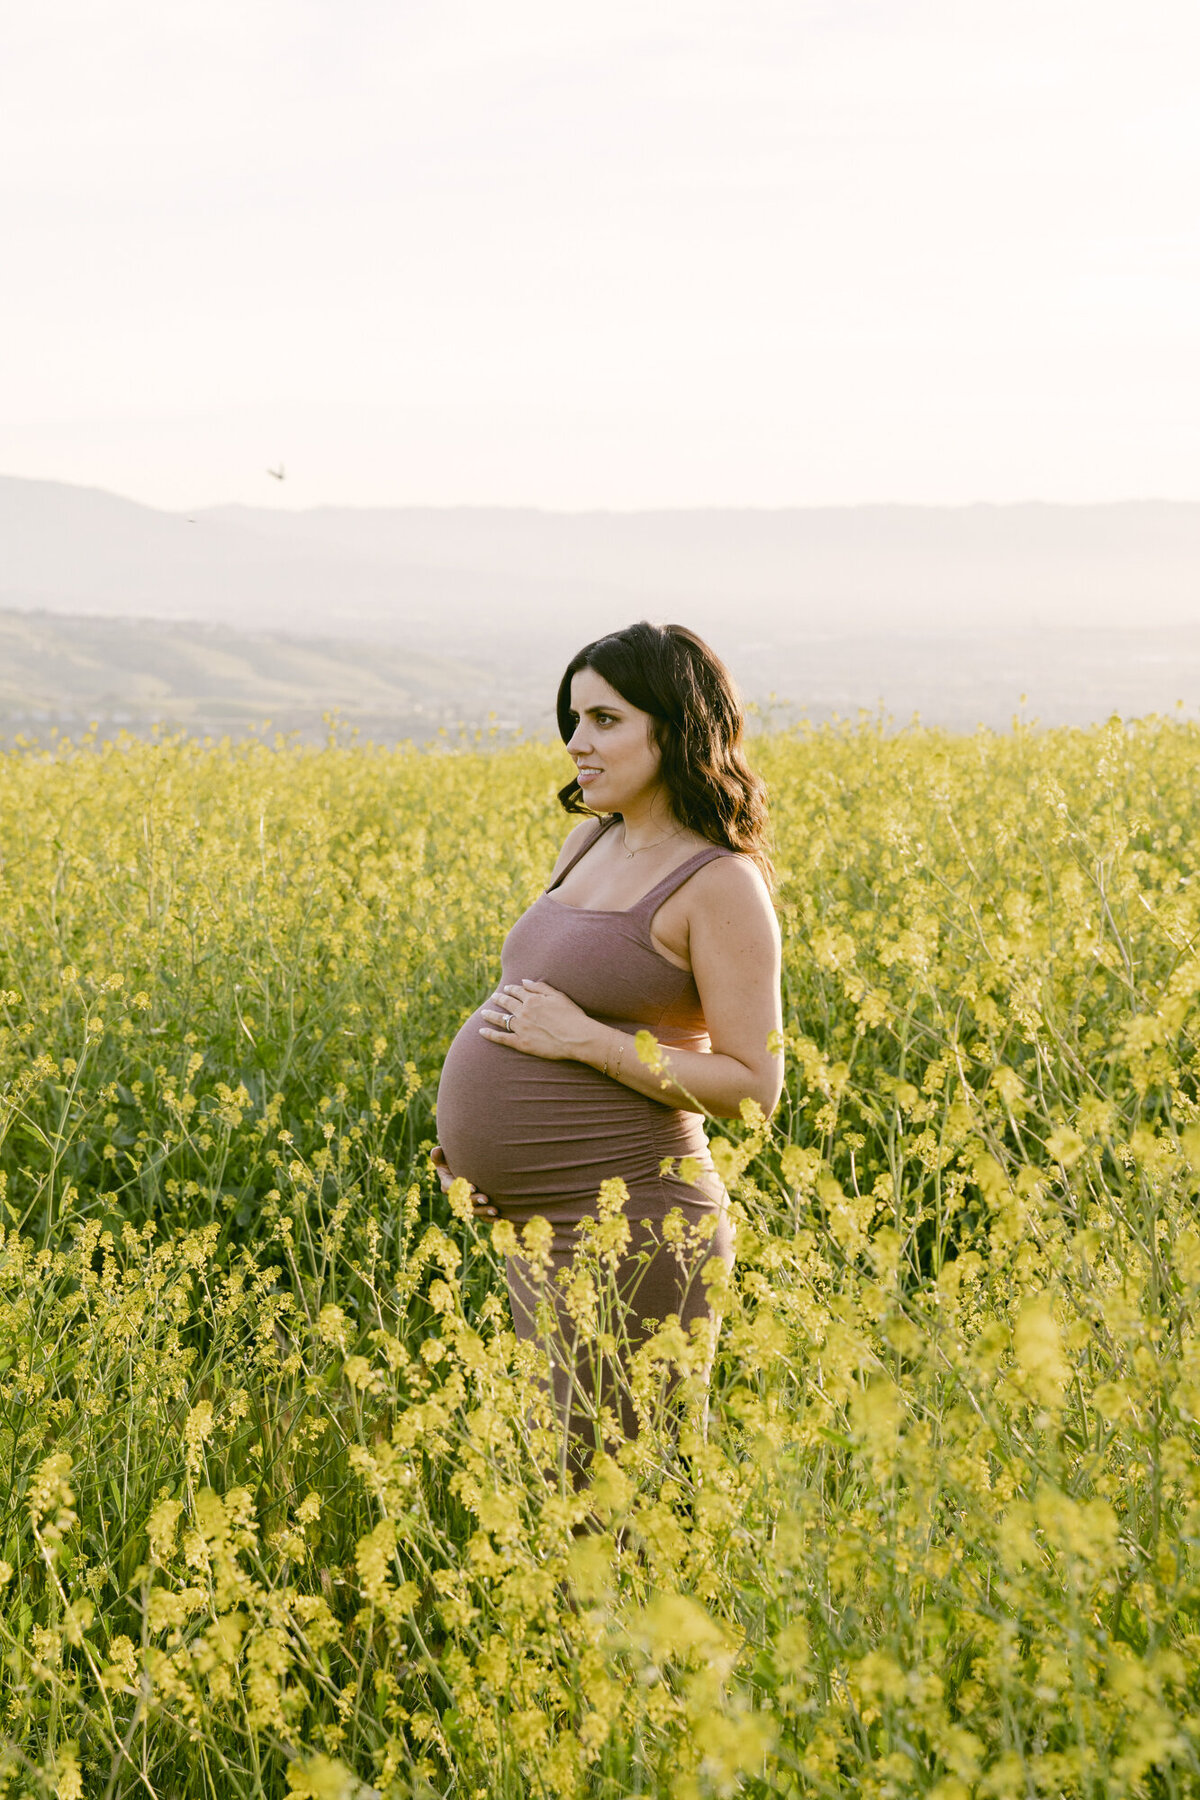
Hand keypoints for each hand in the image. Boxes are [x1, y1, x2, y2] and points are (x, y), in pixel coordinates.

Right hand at [431, 1144, 496, 1220]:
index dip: (462, 1189)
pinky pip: (483, 1216)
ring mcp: (468, 1203)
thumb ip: (439, 1155)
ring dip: (484, 1211)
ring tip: (495, 1210)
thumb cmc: (452, 1160)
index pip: (453, 1189)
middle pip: (464, 1202)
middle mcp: (457, 1197)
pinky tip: (500, 1218)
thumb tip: (437, 1151)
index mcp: (448, 1185)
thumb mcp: (444, 1157)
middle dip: (475, 1201)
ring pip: (474, 1211)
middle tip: (486, 1198)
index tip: (473, 1186)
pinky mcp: (477, 1208)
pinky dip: (490, 1218)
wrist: (467, 1167)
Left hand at [479, 978, 594, 1060]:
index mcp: (533, 1000)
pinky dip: (490, 1034)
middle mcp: (524, 1012)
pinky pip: (501, 1038)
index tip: (506, 988)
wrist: (576, 1037)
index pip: (518, 992)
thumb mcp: (558, 996)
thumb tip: (523, 981)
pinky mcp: (521, 1043)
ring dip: (490, 1015)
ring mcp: (521, 1028)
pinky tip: (481, 1032)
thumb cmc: (572, 1016)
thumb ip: (540, 987)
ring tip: (484, 1013)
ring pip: (501, 1019)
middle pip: (507, 1004)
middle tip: (493, 998)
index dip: (511, 989)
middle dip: (499, 999)